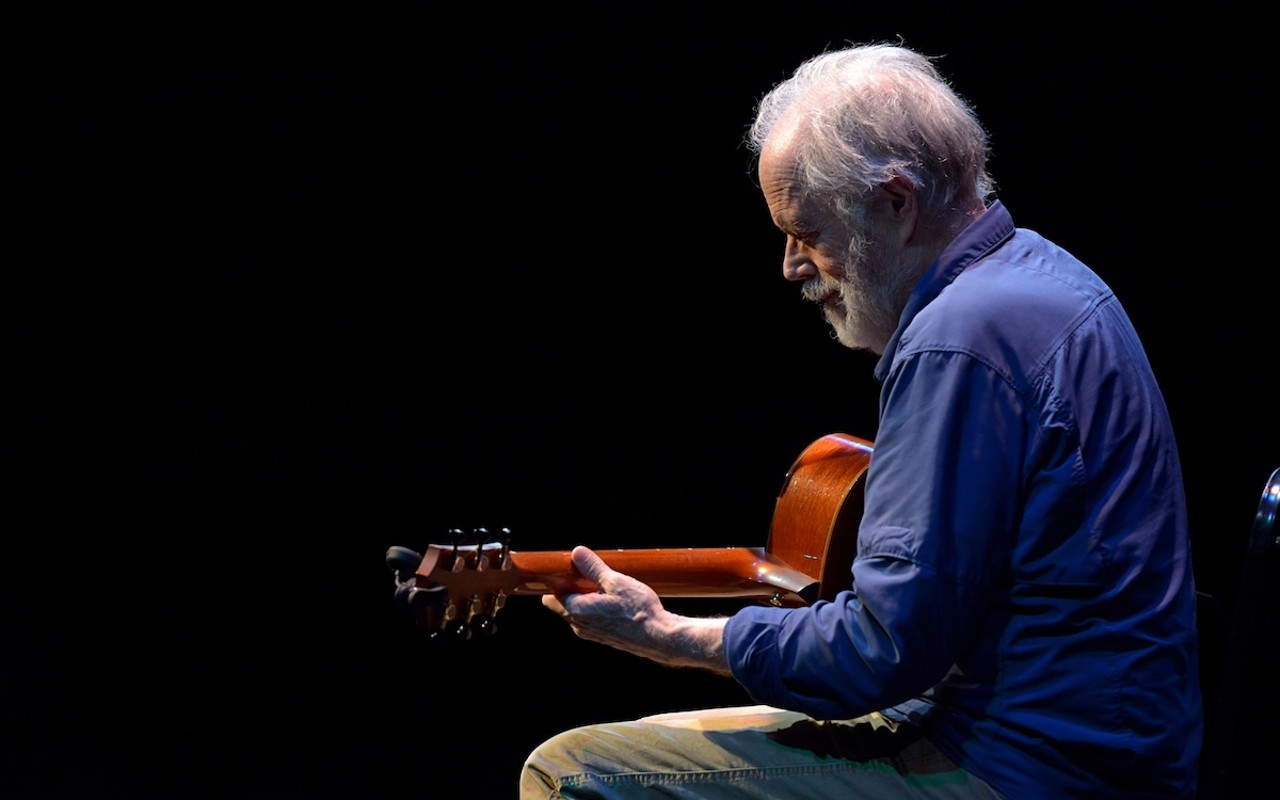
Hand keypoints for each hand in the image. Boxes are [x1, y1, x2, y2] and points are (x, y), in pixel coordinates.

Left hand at [542, 545, 731, 673]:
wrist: (659, 637)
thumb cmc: (637, 610)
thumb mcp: (615, 582)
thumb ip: (593, 568)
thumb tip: (576, 552)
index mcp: (576, 611)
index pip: (550, 597)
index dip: (556, 582)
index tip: (567, 570)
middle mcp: (579, 625)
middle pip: (563, 605)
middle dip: (570, 590)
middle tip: (588, 574)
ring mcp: (592, 634)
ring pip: (578, 613)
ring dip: (585, 600)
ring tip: (605, 586)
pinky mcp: (604, 638)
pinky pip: (591, 620)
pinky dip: (596, 609)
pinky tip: (614, 601)